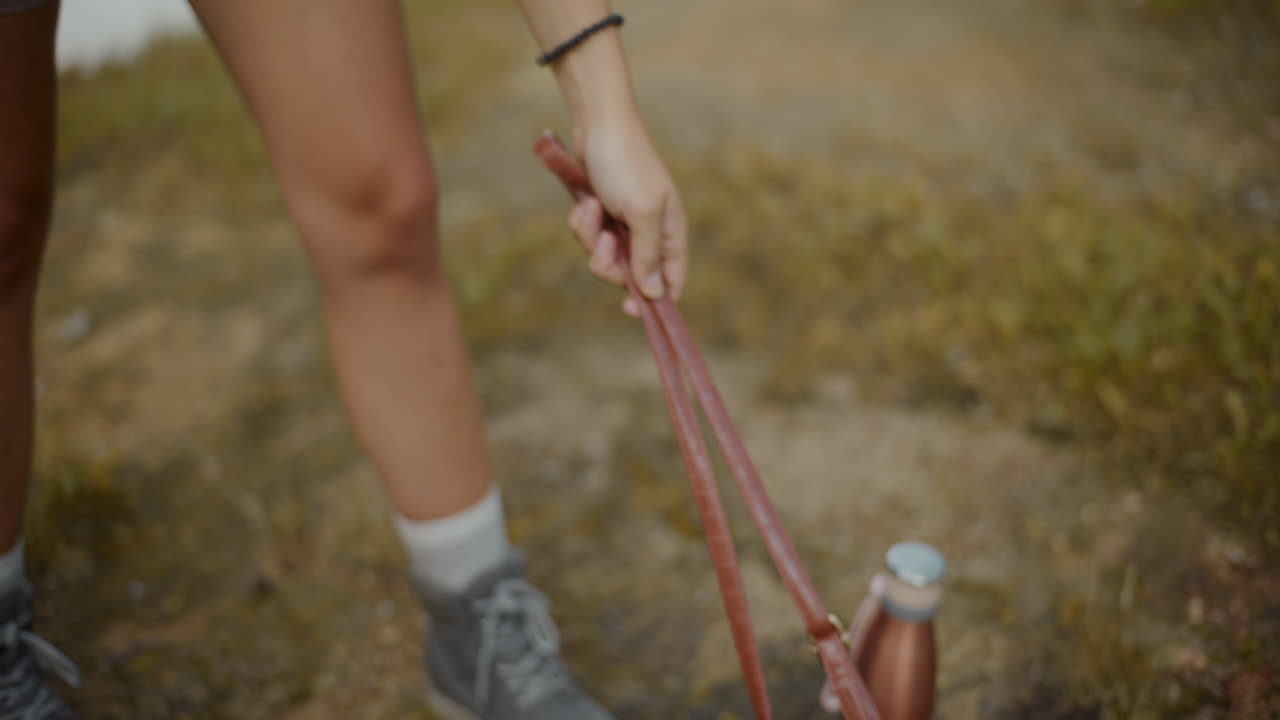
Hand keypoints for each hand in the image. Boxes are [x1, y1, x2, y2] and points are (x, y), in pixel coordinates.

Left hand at [565, 117, 686, 315]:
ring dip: (590, 238)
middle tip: (603, 241)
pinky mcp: (600, 216)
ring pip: (603, 258)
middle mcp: (649, 233)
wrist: (597, 126)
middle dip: (609, 263)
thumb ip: (648, 255)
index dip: (656, 300)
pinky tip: (585, 201)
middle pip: (630, 276)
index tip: (631, 309)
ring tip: (591, 209)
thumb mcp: (642, 212)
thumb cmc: (626, 164)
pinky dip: (582, 223)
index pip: (672, 280)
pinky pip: (587, 238)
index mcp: (670, 233)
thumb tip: (656, 295)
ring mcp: (623, 225)